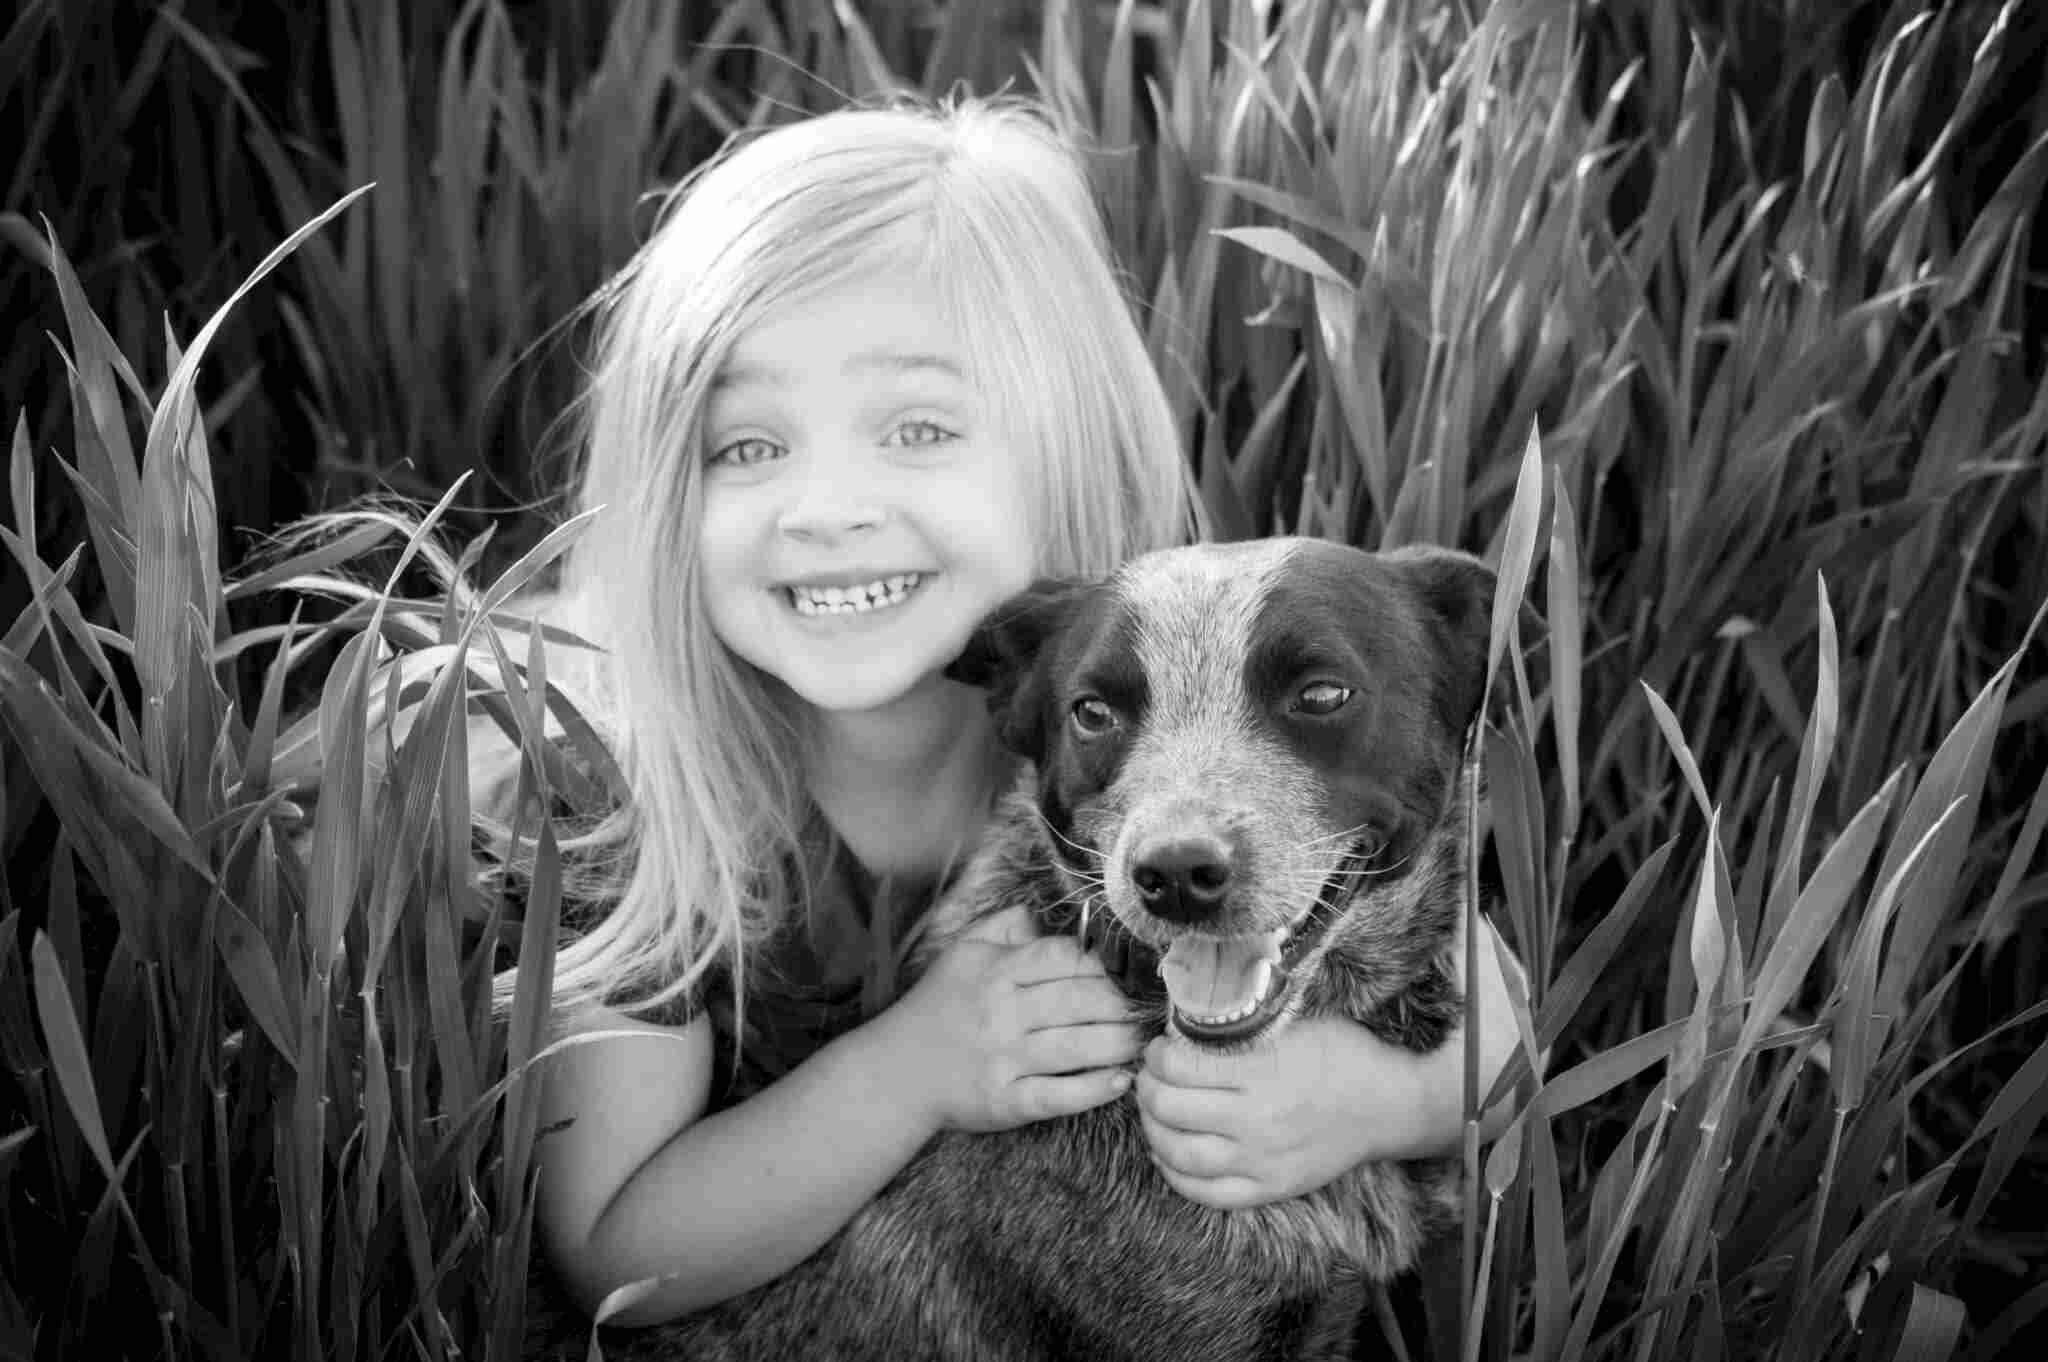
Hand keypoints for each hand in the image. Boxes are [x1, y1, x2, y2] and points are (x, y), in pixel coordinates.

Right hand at [888, 904, 1141, 1133]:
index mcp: (997, 971)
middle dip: (1124, 1004)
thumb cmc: (940, 1007)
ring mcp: (1004, 1059)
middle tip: (1151, 1007)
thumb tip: (1048, 912)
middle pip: (1080, 1001)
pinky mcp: (1006, 1101)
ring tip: (1144, 1040)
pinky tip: (1120, 1082)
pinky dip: (1094, 1090)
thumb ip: (1007, 926)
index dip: (1105, 963)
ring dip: (1120, 1044)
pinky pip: (1059, 1095)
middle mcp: (1003, 1012)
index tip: (1132, 970)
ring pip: (1078, 1047)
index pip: (1064, 958)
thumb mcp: (965, 953)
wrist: (899, 1071)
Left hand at [1135, 1018, 1385, 1209]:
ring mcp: (1263, 1160)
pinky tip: (1167, 1154)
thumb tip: (1185, 1026)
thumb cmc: (1343, 1054)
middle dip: (1147, 1089)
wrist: (1389, 1105)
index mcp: (1262, 1073)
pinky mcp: (1271, 1188)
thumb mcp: (1293, 1025)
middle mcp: (1257, 1120)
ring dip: (1153, 1131)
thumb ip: (1242, 1029)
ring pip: (1181, 1155)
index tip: (1157, 1048)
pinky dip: (1177, 1176)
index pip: (1180, 1067)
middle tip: (1148, 1077)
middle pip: (1171, 1110)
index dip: (1156, 1055)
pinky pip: (1208, 1194)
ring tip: (1153, 1113)